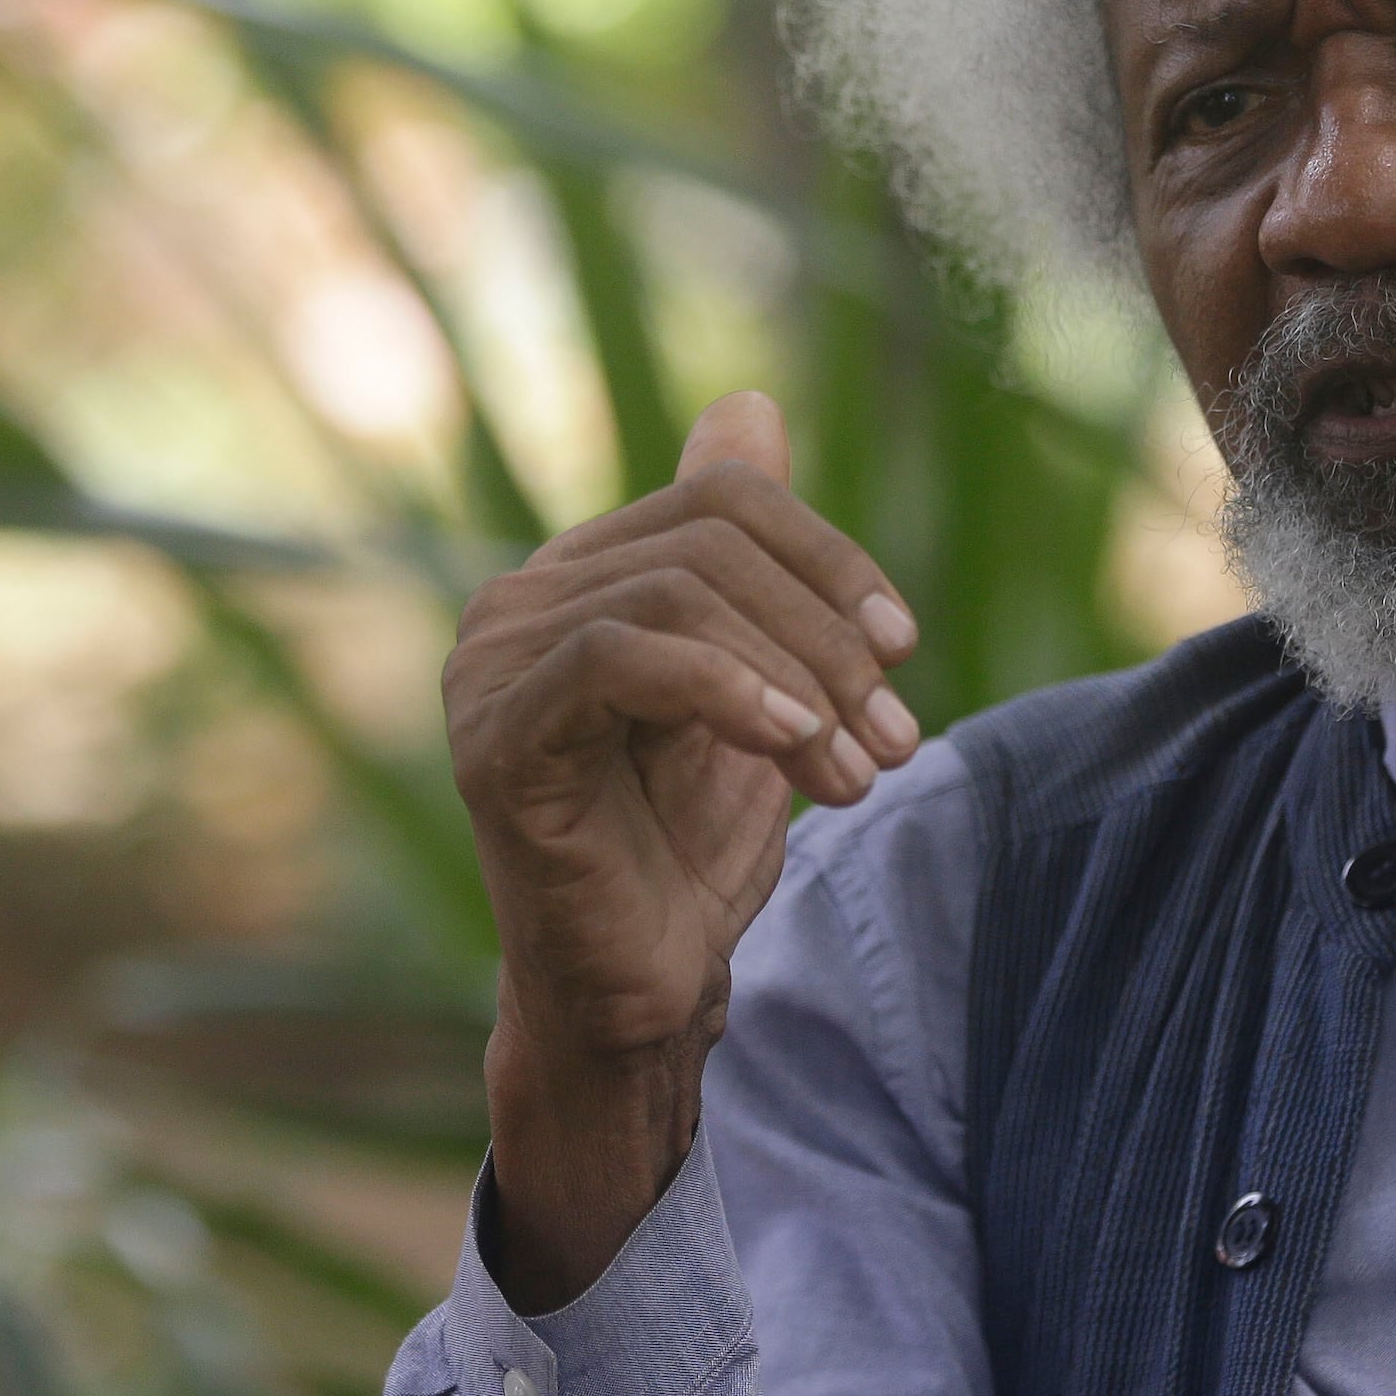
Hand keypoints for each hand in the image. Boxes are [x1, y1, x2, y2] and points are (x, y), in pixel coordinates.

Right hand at [442, 391, 918, 1305]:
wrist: (638, 991)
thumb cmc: (688, 847)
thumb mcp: (752, 682)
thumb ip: (746, 556)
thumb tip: (749, 404)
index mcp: (578, 578)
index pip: (721, 499)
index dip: (828, 558)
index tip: (904, 651)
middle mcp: (516, 604)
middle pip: (709, 541)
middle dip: (825, 635)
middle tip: (896, 740)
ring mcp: (491, 666)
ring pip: (677, 593)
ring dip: (797, 680)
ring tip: (858, 772)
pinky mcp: (494, 737)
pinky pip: (620, 657)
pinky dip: (726, 690)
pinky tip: (791, 750)